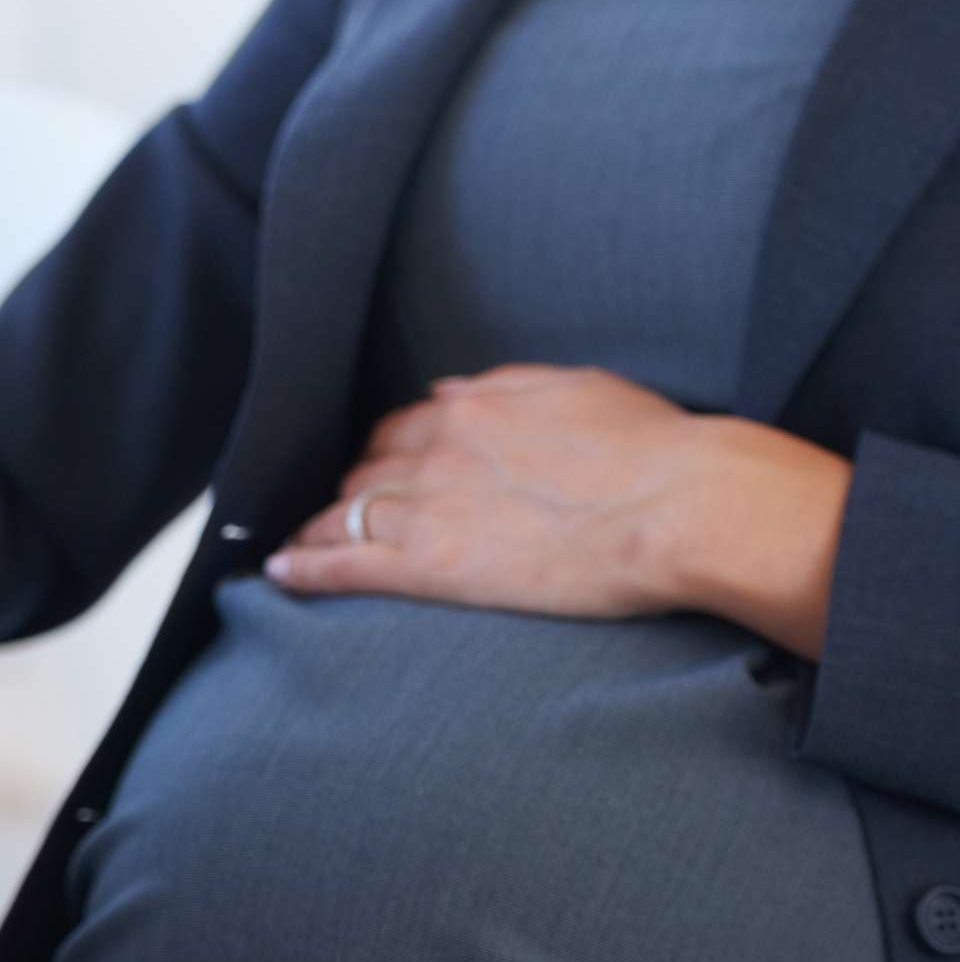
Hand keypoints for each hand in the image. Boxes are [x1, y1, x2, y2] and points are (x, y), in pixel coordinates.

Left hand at [265, 365, 852, 656]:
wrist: (682, 504)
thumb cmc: (654, 450)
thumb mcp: (577, 391)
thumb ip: (505, 388)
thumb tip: (447, 391)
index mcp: (472, 410)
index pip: (399, 429)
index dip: (384, 453)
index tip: (379, 469)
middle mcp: (437, 452)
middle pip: (366, 472)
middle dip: (353, 491)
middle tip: (343, 515)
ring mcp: (427, 509)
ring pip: (343, 515)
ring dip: (317, 529)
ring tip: (297, 547)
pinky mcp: (430, 566)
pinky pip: (344, 566)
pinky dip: (304, 568)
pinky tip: (280, 573)